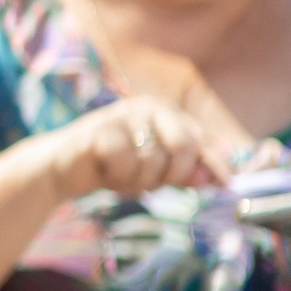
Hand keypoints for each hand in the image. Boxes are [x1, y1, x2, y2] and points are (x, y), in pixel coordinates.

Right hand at [42, 97, 226, 199]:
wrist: (62, 169)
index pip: (203, 139)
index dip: (216, 163)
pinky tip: (104, 172)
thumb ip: (189, 171)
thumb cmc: (115, 167)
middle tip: (153, 184)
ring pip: (154, 161)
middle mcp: (149, 107)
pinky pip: (127, 165)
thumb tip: (224, 180)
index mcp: (167, 113)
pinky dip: (118, 178)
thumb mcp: (159, 170)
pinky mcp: (101, 130)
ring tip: (121, 175)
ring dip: (139, 181)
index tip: (227, 184)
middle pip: (185, 147)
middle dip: (173, 175)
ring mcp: (124, 115)